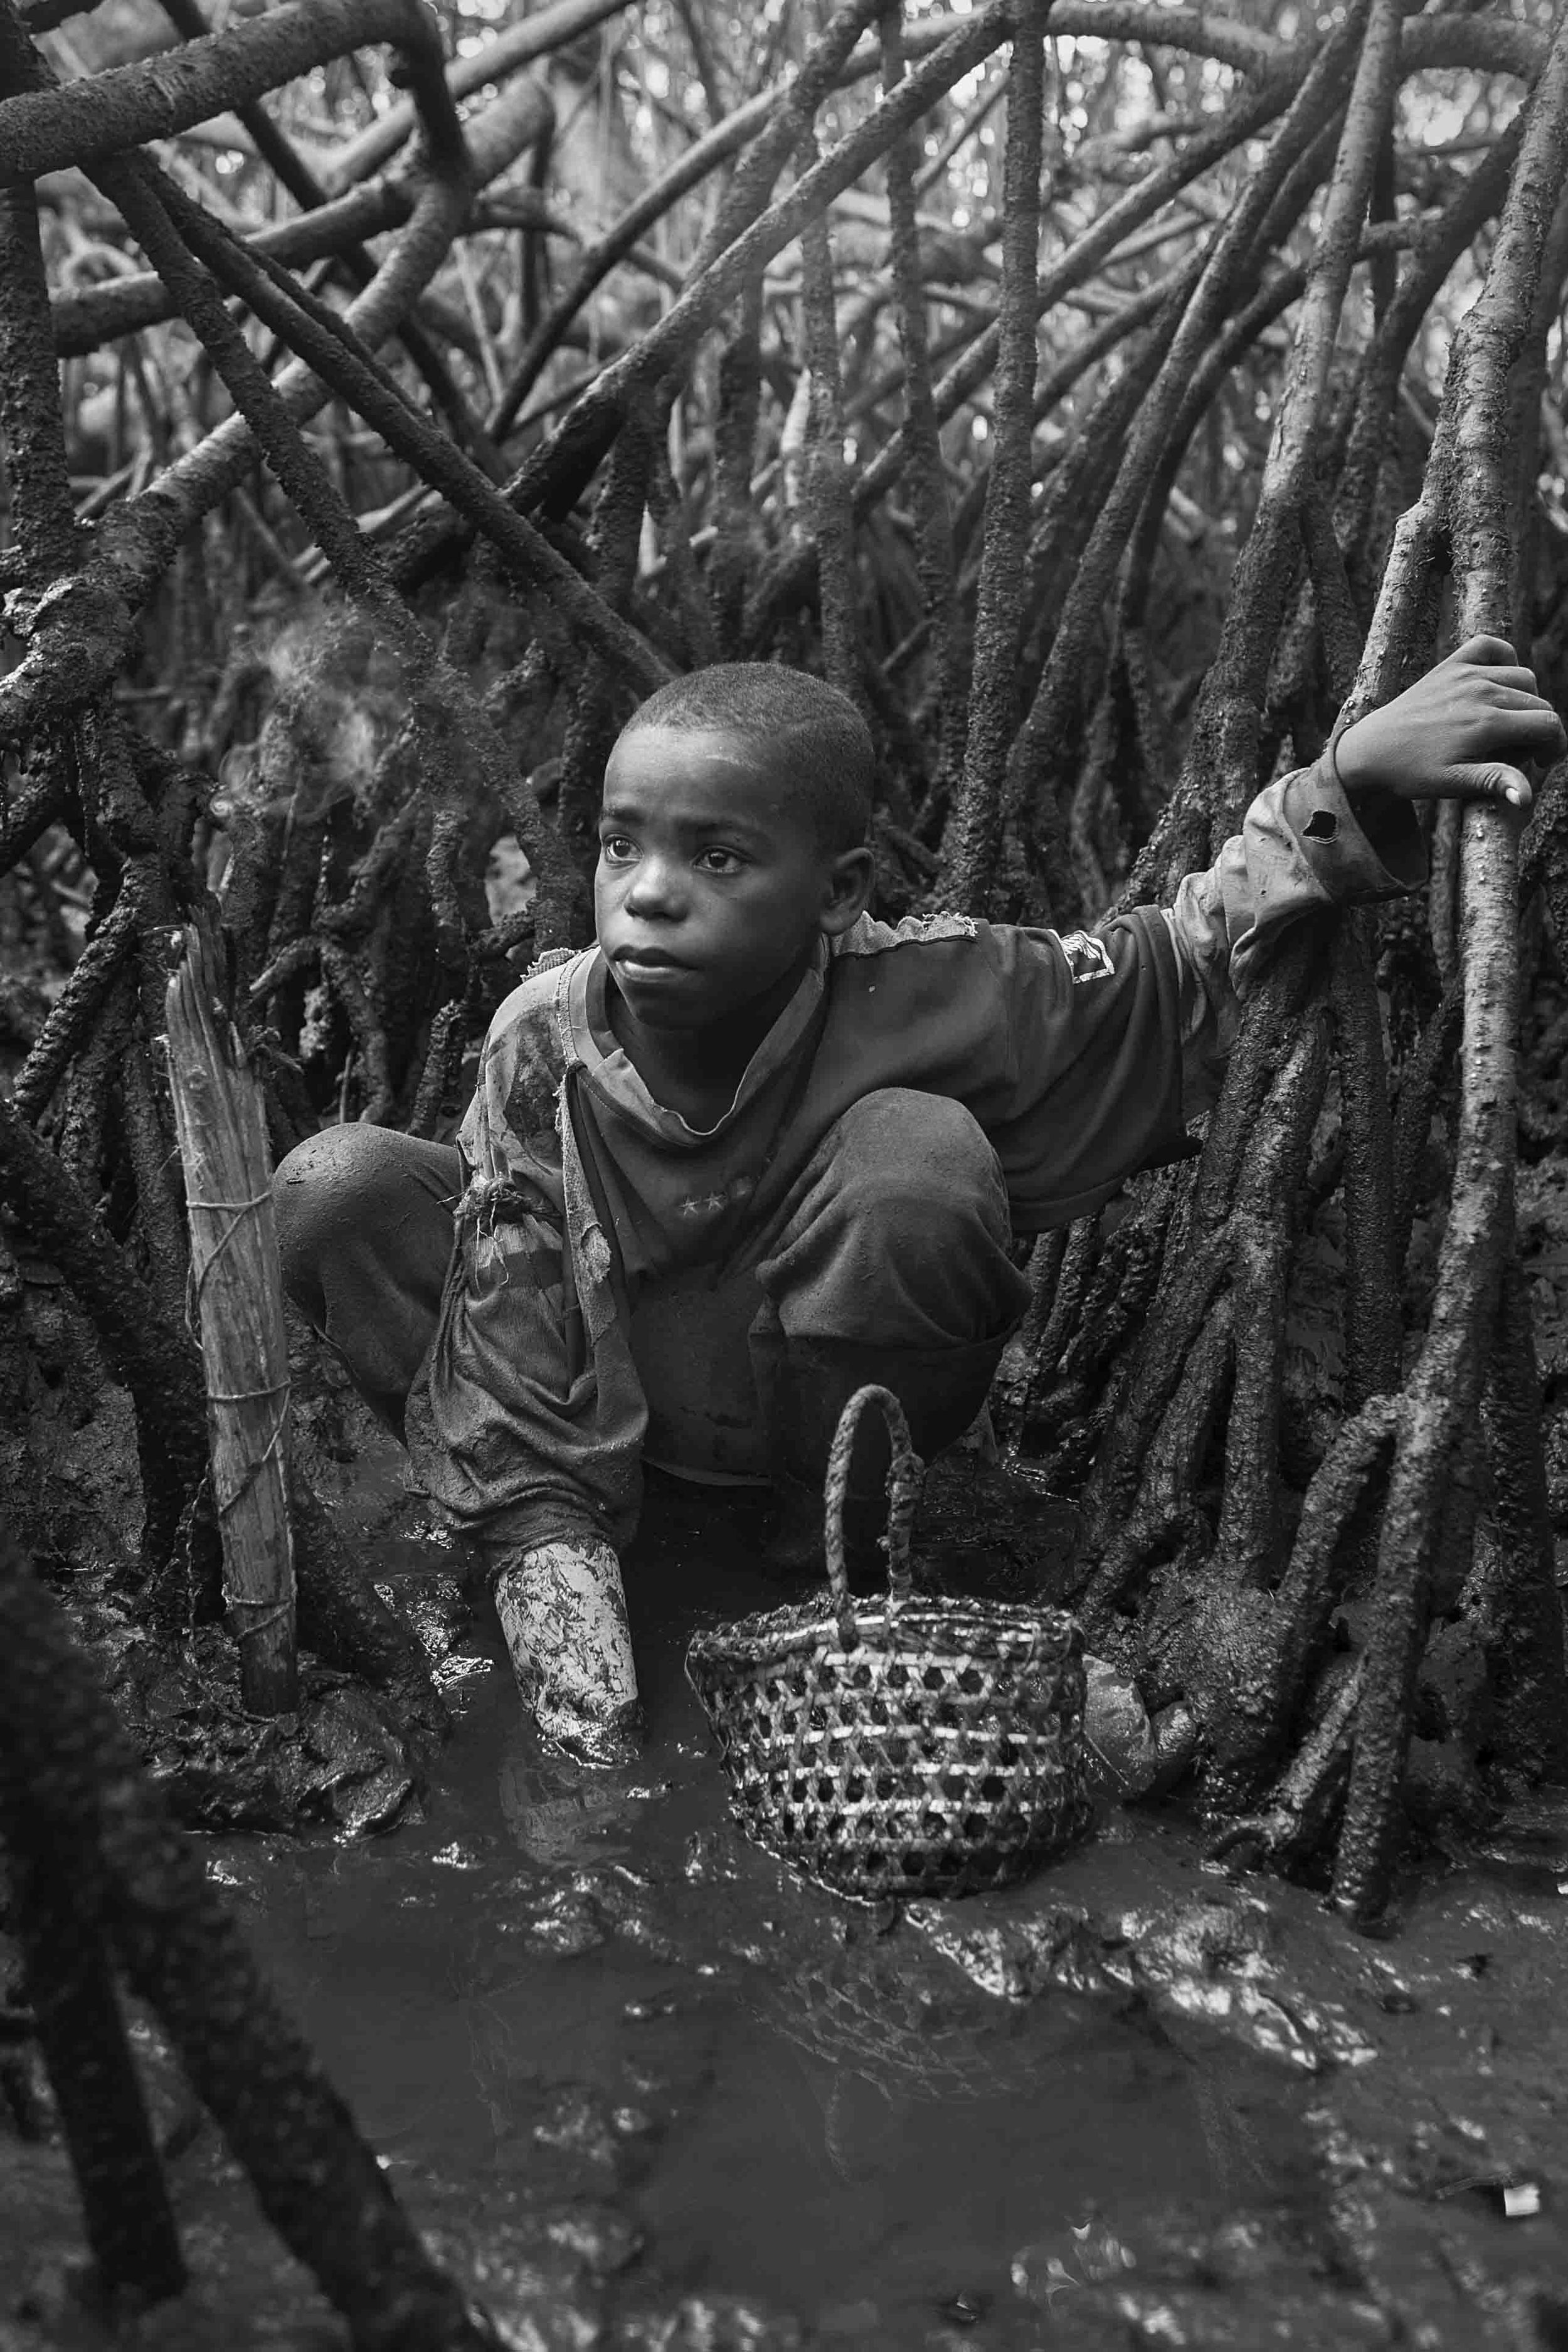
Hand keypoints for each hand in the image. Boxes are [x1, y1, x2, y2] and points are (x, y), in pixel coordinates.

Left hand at [1334, 635, 1565, 817]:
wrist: (1370, 750)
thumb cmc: (1411, 772)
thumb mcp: (1453, 783)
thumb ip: (1494, 782)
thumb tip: (1526, 796)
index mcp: (1486, 723)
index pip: (1547, 724)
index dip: (1554, 746)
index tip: (1540, 763)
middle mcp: (1481, 691)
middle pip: (1538, 703)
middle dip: (1535, 731)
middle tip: (1511, 755)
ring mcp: (1466, 673)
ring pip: (1523, 678)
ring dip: (1523, 701)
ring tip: (1503, 727)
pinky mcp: (1451, 664)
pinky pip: (1492, 646)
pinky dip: (1504, 659)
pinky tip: (1498, 684)